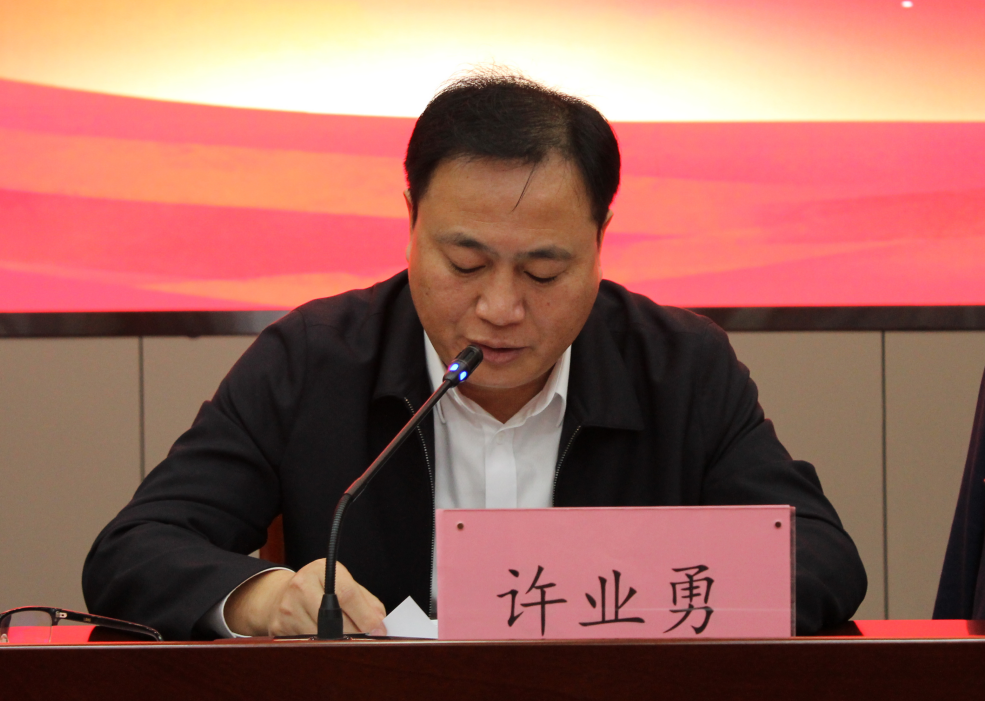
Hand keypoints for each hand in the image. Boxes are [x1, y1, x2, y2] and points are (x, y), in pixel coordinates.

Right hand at [224, 559, 386, 636]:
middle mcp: (301, 585)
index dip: (365, 616)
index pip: (347, 594)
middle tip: (367, 640)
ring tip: (347, 641)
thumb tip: (380, 623)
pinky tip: (326, 641)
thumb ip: (365, 601)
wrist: (281, 594)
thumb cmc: (320, 588)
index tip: (378, 630)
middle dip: (355, 633)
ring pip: (322, 636)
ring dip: (339, 643)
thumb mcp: (343, 582)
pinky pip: (308, 645)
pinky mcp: (280, 627)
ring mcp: (288, 607)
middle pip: (334, 618)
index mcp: (321, 569)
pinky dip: (322, 647)